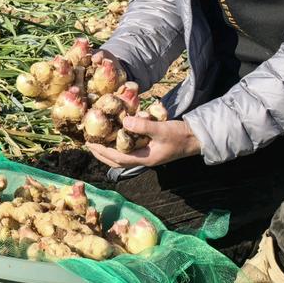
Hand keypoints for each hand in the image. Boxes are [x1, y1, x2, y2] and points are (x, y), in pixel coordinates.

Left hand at [86, 115, 201, 169]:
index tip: (89, 143)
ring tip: (97, 140)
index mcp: (144, 159)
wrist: (195, 138)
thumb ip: (144, 126)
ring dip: (108, 150)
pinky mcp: (148, 149)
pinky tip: (115, 134)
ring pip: (122, 156)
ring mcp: (145, 155)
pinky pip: (129, 149)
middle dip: (101, 153)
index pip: (117, 158)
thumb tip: (124, 122)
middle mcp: (142, 159)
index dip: (101, 151)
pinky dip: (119, 144)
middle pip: (116, 161)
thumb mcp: (161, 129)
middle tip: (88, 143)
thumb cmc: (179, 135)